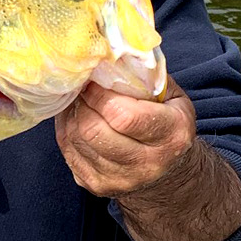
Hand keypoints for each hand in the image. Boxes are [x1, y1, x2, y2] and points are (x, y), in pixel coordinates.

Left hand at [54, 76, 195, 197]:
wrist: (170, 176)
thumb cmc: (169, 127)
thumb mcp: (173, 99)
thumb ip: (147, 77)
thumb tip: (110, 53)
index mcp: (170, 136)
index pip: (123, 116)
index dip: (100, 95)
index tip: (94, 80)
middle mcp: (146, 164)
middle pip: (94, 131)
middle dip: (83, 103)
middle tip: (82, 87)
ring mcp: (120, 180)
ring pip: (78, 140)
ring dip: (73, 114)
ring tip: (79, 100)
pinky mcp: (98, 187)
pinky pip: (69, 152)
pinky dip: (67, 130)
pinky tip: (76, 118)